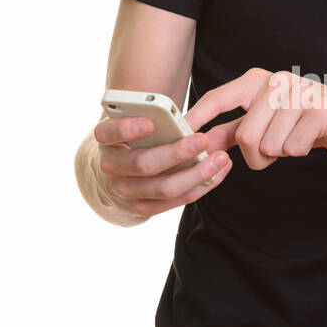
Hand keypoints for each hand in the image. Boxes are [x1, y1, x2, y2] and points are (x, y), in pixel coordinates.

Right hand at [93, 114, 231, 216]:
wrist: (115, 174)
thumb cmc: (132, 140)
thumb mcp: (131, 125)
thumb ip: (149, 118)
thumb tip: (180, 120)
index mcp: (105, 141)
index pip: (109, 133)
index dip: (128, 129)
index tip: (151, 123)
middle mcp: (110, 169)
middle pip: (144, 164)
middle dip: (177, 153)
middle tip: (203, 139)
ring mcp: (126, 192)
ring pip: (165, 187)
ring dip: (197, 173)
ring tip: (221, 158)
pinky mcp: (143, 208)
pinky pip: (177, 200)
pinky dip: (201, 187)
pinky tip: (218, 173)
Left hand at [184, 67, 326, 171]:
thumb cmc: (303, 123)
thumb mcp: (265, 122)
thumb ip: (232, 130)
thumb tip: (197, 142)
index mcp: (258, 80)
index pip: (218, 98)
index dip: (197, 118)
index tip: (178, 135)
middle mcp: (276, 81)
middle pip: (244, 135)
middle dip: (255, 157)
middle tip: (271, 154)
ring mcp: (300, 93)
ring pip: (268, 145)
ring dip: (279, 155)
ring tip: (292, 142)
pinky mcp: (320, 111)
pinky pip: (292, 148)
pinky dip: (298, 153)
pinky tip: (308, 140)